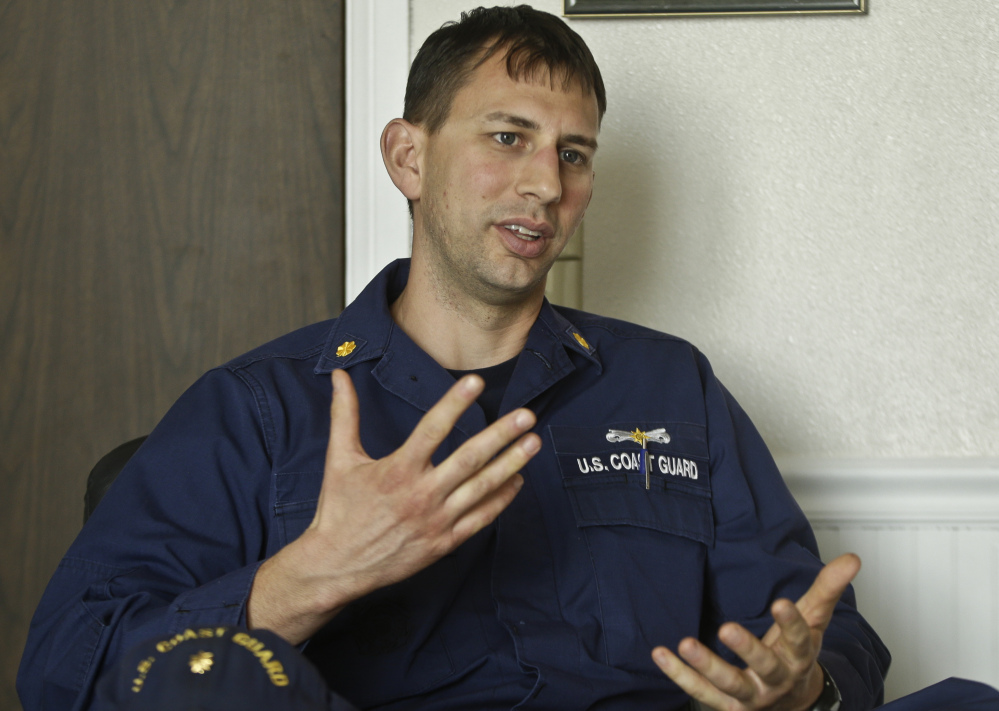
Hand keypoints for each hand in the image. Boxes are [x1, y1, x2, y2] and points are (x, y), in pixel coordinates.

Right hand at [249, 369, 539, 642]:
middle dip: (501, 435)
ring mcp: (436, 521)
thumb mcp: (339, 459)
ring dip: (511, 464)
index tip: (476, 382)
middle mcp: (421, 495)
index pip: (432, 429)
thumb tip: (338, 375)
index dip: (454, 403)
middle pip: (469, 459)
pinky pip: (480, 518)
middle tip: (526, 415)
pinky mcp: (444, 543)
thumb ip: (345, 414)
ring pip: (481, 488)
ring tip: (533, 443)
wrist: (336, 566)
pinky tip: (518, 481)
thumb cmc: (339, 510)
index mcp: (397, 470)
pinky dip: (501, 499)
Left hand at [652, 553, 860, 710]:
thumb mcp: (813, 620)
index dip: (792, 624)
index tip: (781, 603)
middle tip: (727, 628)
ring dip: (706, 666)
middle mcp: (776, 680)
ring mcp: (751, 696)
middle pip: (765, 667)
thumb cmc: (795, 653)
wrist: (791, 702)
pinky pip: (700, 693)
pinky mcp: (726, 706)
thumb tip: (852, 558)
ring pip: (729, 685)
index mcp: (799, 657)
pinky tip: (661, 654)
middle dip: (747, 650)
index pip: (800, 641)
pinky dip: (680, 676)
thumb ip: (827, 589)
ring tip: (684, 644)